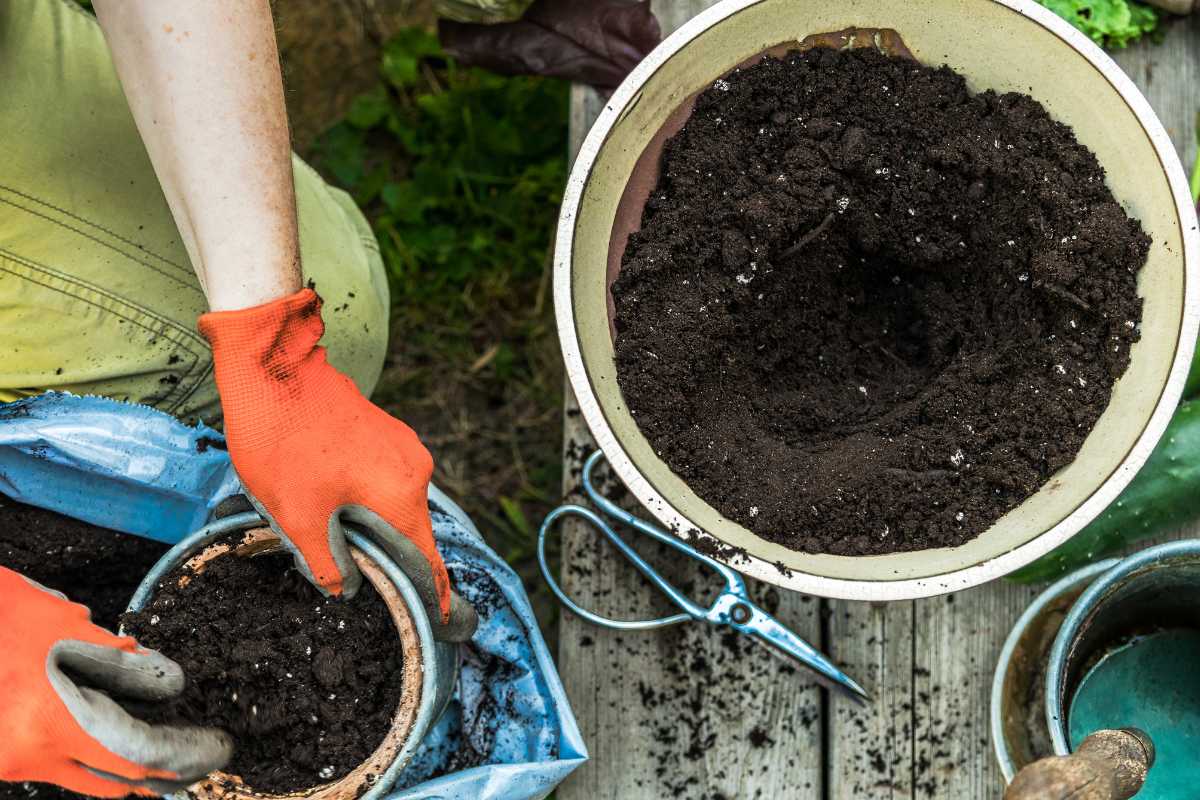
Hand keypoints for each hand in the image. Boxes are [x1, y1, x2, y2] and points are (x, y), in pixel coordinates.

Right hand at [0, 568, 231, 796]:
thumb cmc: (4, 614)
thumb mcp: (66, 625)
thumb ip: (118, 657)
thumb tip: (162, 677)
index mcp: (49, 723)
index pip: (131, 756)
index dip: (176, 755)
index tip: (211, 749)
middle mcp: (28, 754)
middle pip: (112, 781)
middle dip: (159, 772)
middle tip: (195, 759)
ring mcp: (11, 762)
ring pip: (84, 780)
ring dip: (126, 770)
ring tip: (167, 755)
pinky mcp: (2, 759)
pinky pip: (58, 768)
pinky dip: (92, 759)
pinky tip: (119, 743)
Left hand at [199, 288, 476, 641]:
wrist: (273, 370)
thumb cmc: (283, 441)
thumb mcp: (296, 516)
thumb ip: (326, 563)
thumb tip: (344, 589)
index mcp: (400, 495)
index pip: (426, 559)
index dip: (434, 594)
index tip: (444, 620)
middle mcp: (414, 470)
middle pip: (411, 531)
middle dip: (390, 559)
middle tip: (362, 583)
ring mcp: (402, 446)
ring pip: (395, 503)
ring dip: (373, 526)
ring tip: (333, 540)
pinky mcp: (385, 432)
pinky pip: (386, 479)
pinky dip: (367, 499)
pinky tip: (332, 502)